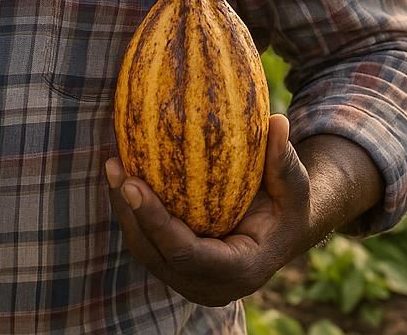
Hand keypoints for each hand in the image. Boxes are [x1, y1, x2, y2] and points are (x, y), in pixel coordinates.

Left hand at [105, 114, 311, 306]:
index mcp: (239, 270)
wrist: (283, 233)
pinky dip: (131, 208)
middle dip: (130, 211)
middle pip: (155, 252)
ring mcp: (189, 278)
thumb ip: (284, 160)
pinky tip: (121, 170)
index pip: (186, 253)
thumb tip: (277, 121)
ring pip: (144, 248)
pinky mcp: (175, 263)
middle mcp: (209, 284)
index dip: (156, 221)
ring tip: (111, 164)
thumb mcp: (294, 187)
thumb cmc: (289, 207)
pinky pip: (145, 239)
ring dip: (123, 208)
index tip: (133, 184)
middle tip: (114, 166)